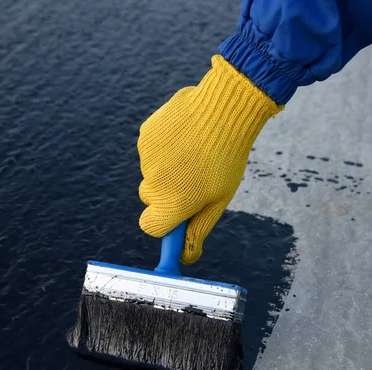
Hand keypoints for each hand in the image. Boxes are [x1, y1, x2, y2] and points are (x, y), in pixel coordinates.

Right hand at [137, 55, 281, 263]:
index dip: (164, 222)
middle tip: (193, 177)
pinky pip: (149, 149)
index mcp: (172, 204)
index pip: (151, 227)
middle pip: (150, 198)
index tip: (177, 214)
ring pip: (151, 172)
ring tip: (194, 150)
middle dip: (166, 193)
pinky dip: (163, 146)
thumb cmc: (227, 158)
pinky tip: (185, 134)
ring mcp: (146, 158)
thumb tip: (185, 258)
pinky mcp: (144, 135)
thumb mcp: (219, 199)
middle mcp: (153, 183)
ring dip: (167, 167)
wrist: (225, 108)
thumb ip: (198, 230)